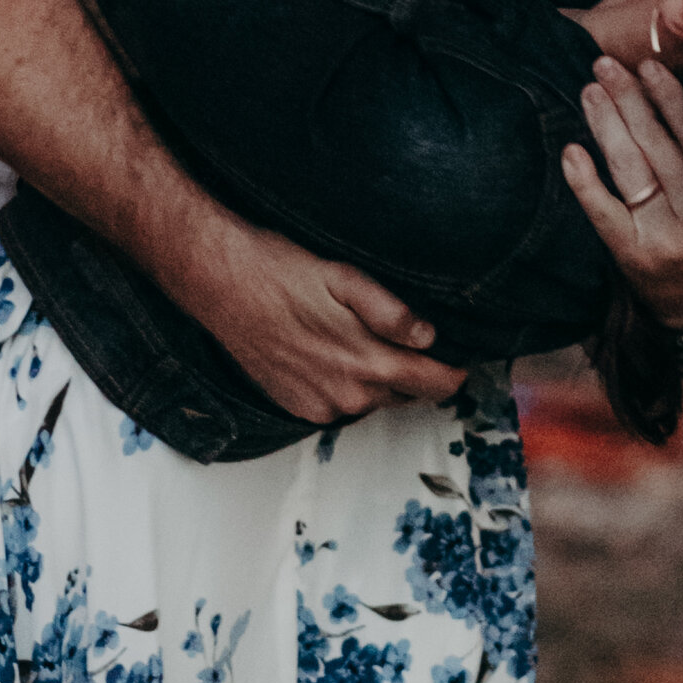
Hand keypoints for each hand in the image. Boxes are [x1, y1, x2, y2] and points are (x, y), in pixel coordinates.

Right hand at [160, 199, 464, 426]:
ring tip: (358, 339)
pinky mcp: (298, 409)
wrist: (220, 285)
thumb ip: (391, 312)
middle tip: (405, 339)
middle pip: (404, 395)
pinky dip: (345, 385)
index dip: (453, 374)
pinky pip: (339, 404)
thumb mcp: (345, 277)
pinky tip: (328, 352)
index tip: (462, 362)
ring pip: (371, 401)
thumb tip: (428, 337)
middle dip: (413, 373)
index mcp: (366, 363)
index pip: (432, 385)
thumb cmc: (281, 273)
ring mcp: (319, 407)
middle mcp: (346, 396)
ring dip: (376, 379)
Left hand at [562, 52, 682, 332]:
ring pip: (630, 171)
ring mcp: (663, 238)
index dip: (672, 103)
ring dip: (607, 126)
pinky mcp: (632, 255)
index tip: (650, 68)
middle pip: (657, 149)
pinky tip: (571, 150)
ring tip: (590, 90)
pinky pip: (604, 214)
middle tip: (606, 66)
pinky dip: (585, 182)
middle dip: (630, 102)